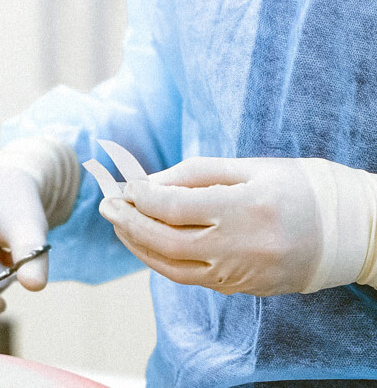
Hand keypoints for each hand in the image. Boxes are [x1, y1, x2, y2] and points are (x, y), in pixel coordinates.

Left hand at [99, 156, 376, 295]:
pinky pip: (190, 279)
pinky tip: (146, 243)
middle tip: (106, 205)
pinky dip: (161, 261)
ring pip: (172, 267)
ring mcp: (242, 273)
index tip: (123, 184)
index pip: (174, 207)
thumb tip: (148, 182)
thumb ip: (195, 174)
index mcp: (245, 208)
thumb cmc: (296, 187)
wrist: (347, 230)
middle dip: (128, 222)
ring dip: (138, 245)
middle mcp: (241, 246)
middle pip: (165, 240)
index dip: (141, 196)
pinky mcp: (242, 288)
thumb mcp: (248, 167)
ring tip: (119, 223)